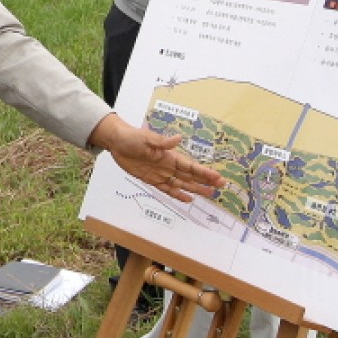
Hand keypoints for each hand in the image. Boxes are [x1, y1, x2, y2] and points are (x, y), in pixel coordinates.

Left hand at [87, 114, 223, 202]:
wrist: (116, 142)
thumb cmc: (132, 137)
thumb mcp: (147, 138)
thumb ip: (162, 142)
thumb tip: (179, 139)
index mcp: (170, 156)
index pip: (190, 166)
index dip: (204, 172)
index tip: (217, 177)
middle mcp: (168, 166)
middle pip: (190, 176)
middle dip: (205, 181)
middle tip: (221, 187)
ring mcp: (160, 174)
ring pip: (181, 184)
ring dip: (195, 189)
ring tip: (209, 194)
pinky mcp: (151, 180)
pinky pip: (166, 189)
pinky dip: (177, 194)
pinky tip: (188, 199)